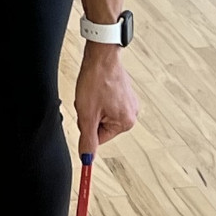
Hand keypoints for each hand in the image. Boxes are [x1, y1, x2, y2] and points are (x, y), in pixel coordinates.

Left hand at [73, 43, 137, 159]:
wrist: (101, 56)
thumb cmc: (96, 81)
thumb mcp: (87, 115)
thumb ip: (87, 140)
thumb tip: (87, 159)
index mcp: (125, 123)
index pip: (99, 138)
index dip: (87, 126)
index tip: (84, 113)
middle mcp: (131, 114)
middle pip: (101, 126)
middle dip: (90, 115)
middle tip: (88, 101)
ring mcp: (129, 102)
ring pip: (101, 114)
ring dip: (93, 107)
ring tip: (93, 92)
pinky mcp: (124, 93)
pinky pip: (106, 103)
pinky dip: (98, 98)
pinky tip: (97, 87)